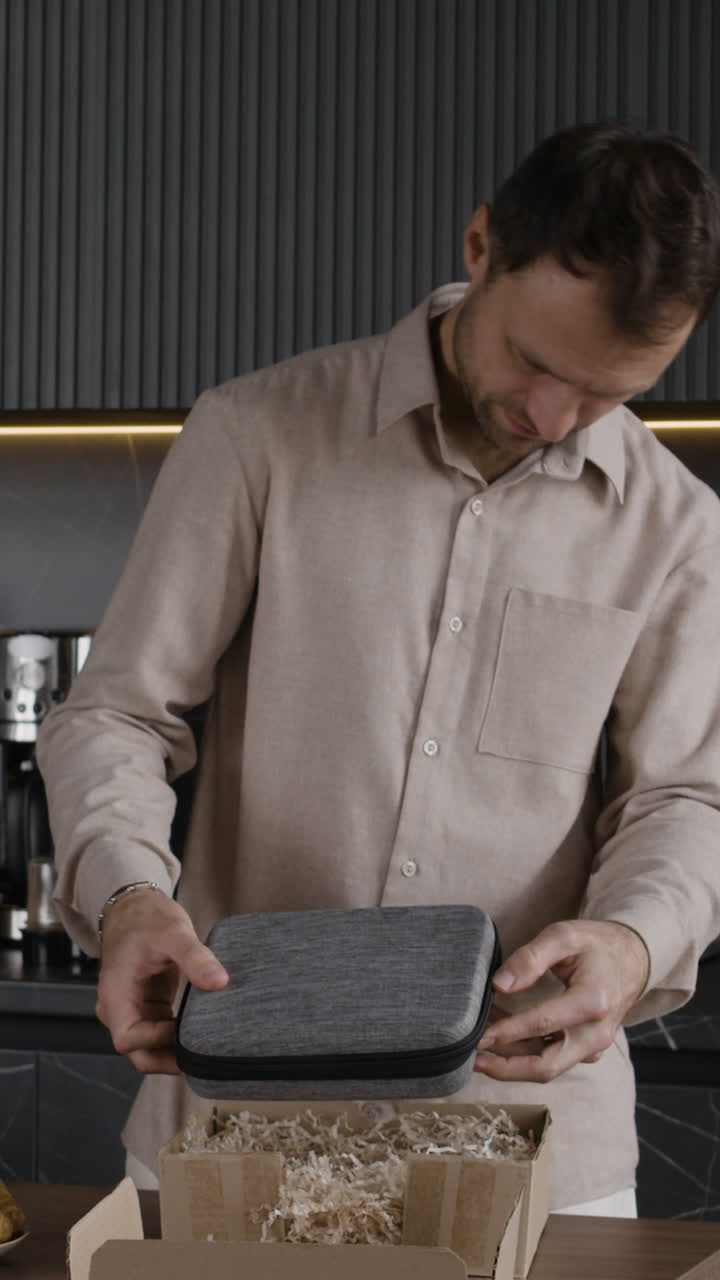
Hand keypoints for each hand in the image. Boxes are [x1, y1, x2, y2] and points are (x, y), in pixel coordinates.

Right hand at [95, 888, 227, 1073]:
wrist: (135, 906)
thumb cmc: (145, 918)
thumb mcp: (173, 932)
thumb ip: (194, 957)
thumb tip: (219, 981)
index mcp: (115, 993)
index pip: (127, 1039)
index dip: (155, 1041)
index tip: (182, 1028)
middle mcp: (118, 1007)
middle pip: (137, 1052)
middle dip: (167, 1059)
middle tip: (202, 1055)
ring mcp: (131, 1008)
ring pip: (148, 1047)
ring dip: (173, 1051)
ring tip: (205, 1047)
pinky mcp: (146, 1006)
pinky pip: (157, 1033)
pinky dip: (175, 1038)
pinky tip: (199, 1033)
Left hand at [473, 919, 649, 1082]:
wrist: (632, 958)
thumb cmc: (595, 945)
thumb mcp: (563, 936)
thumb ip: (530, 958)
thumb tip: (499, 985)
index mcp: (593, 1001)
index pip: (543, 1025)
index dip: (507, 1032)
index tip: (479, 1036)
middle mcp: (597, 1033)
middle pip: (547, 1065)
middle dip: (506, 1067)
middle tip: (473, 1058)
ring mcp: (594, 1046)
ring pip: (548, 1067)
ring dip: (513, 1060)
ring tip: (480, 1044)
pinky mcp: (587, 1050)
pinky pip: (555, 1059)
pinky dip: (526, 1054)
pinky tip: (502, 1036)